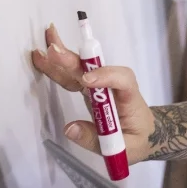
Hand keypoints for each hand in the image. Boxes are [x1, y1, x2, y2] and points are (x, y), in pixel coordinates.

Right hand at [31, 23, 155, 164]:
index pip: (124, 81)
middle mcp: (114, 87)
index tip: (86, 82)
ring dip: (63, 56)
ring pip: (82, 69)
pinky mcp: (89, 90)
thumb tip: (69, 128)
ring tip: (47, 39)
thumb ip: (95, 139)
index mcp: (129, 99)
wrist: (144, 134)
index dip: (107, 76)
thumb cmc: (138, 139)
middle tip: (54, 49)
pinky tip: (42, 58)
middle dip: (75, 60)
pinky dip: (57, 69)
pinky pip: (72, 78)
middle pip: (96, 69)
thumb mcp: (123, 148)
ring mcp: (100, 86)